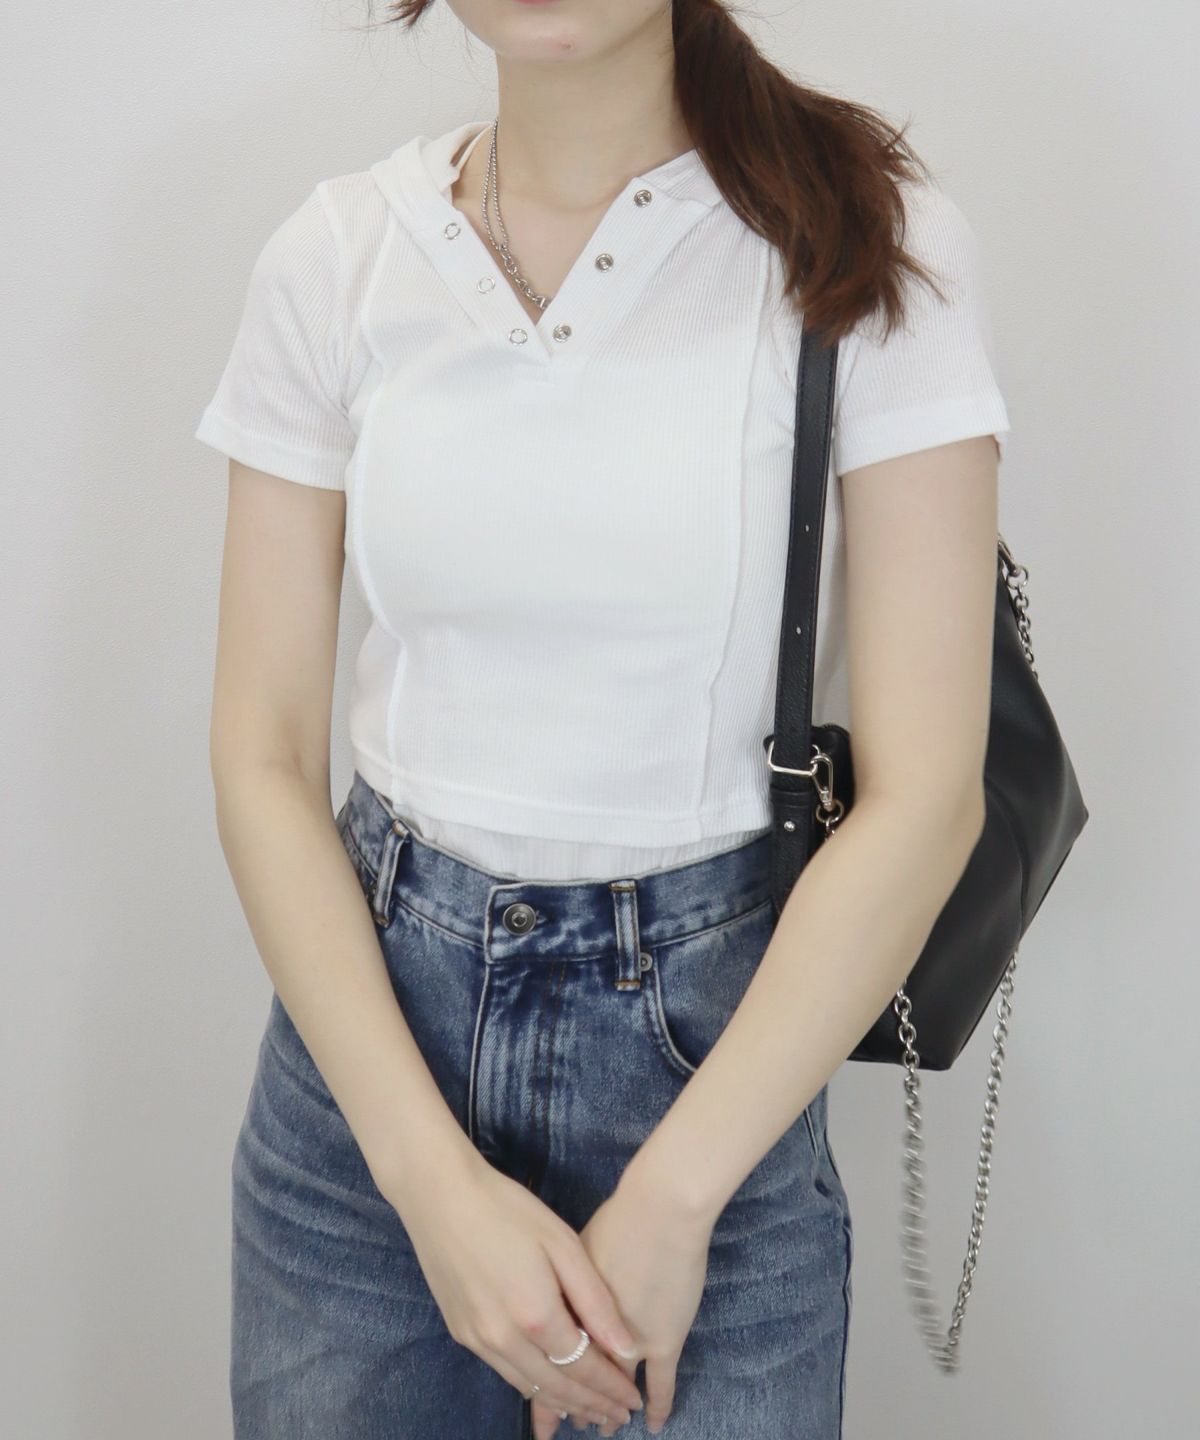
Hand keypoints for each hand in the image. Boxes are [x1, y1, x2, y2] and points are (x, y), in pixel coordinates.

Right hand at [384, 1152, 645, 1428]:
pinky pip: (504, 1371)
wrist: (439, 1195)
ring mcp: (478, 1339)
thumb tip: (626, 1348)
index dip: (612, 1388)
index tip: (635, 1400)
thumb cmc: (508, 1209)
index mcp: (536, 1315)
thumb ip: (595, 1300)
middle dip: (592, 1407)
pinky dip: (532, 1385)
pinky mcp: (460, 1332)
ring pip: (528, 1386)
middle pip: (558, 1388)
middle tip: (617, 1419)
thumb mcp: (562, 1244)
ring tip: (589, 1411)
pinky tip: (546, 1385)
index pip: (584, 1368)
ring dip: (562, 1403)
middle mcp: (504, 1339)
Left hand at [532, 1166, 715, 1437]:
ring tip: (604, 1427)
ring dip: (606, 1407)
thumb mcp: (568, 1250)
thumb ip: (560, 1288)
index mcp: (561, 1312)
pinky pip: (660, 1384)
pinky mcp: (665, 1341)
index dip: (545, 1388)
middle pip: (574, 1379)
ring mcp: (629, 1342)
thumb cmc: (616, 1219)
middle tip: (571, 1425)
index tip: (546, 1409)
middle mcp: (591, 1335)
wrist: (660, 1209)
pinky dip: (657, 1405)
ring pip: (612, 1386)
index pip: (548, 1361)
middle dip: (571, 1404)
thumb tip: (548, 1311)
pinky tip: (652, 1422)